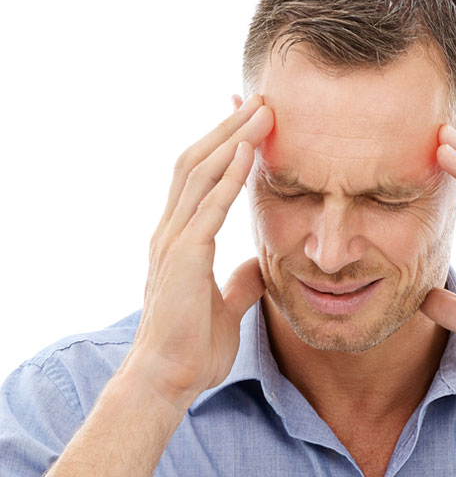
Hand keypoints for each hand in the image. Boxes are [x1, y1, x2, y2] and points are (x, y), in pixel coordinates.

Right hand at [124, 93, 273, 408]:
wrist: (167, 380)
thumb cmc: (192, 347)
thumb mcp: (225, 307)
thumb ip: (238, 283)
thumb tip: (256, 268)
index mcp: (180, 238)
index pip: (198, 176)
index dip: (221, 143)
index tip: (247, 119)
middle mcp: (171, 230)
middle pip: (197, 161)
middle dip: (228, 127)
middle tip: (259, 100)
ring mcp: (173, 240)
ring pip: (200, 173)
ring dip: (232, 138)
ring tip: (261, 111)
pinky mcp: (183, 256)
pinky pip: (209, 206)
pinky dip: (229, 176)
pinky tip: (249, 152)